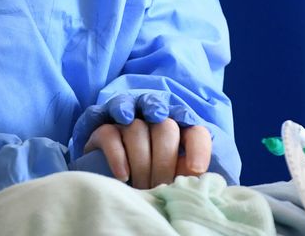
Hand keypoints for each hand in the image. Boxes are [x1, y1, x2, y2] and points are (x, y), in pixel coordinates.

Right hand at [84, 117, 211, 187]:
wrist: (108, 178)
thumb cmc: (151, 177)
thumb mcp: (176, 175)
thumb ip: (190, 173)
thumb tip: (203, 181)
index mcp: (180, 128)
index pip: (196, 131)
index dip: (198, 148)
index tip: (196, 169)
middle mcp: (154, 117)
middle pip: (166, 128)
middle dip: (164, 161)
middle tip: (159, 185)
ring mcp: (127, 119)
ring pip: (137, 128)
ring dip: (141, 162)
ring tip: (141, 186)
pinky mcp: (100, 127)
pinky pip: (109, 134)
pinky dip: (117, 156)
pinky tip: (123, 175)